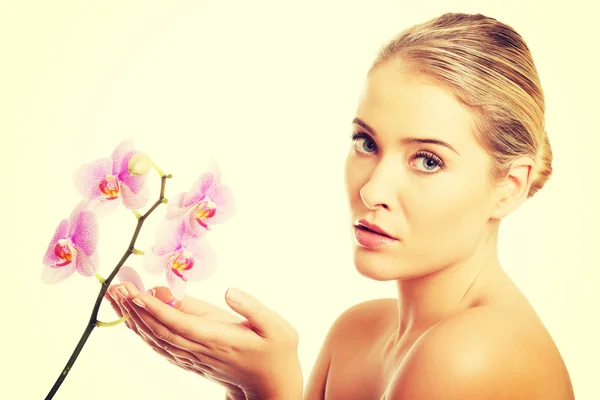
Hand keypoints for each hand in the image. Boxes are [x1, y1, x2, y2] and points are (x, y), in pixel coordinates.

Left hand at [105, 282, 302, 399]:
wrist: (272, 386)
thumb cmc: (276, 352)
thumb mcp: (277, 327)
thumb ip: (253, 308)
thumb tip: (229, 290)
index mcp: (219, 340)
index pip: (179, 324)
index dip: (154, 309)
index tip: (134, 292)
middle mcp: (200, 350)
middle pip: (159, 331)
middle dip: (134, 309)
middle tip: (115, 286)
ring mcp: (194, 357)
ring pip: (156, 339)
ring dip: (133, 319)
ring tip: (116, 297)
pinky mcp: (191, 360)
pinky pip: (161, 346)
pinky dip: (143, 332)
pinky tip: (132, 319)